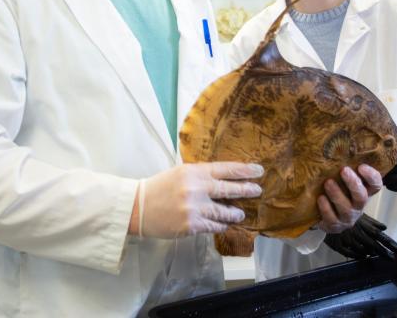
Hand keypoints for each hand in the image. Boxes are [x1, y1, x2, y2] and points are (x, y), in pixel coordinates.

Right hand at [132, 162, 263, 238]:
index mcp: (193, 171)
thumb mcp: (180, 172)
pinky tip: (223, 224)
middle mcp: (196, 188)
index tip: (257, 170)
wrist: (139, 207)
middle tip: (257, 189)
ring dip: (234, 212)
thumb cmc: (160, 187)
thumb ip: (201, 175)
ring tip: (240, 213)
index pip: (225, 169)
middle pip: (229, 189)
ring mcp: (195, 208)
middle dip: (246, 189)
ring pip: (224, 212)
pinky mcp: (192, 225)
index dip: (244, 170)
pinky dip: (220, 225)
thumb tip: (224, 179)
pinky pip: (214, 226)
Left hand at [317, 164, 381, 233]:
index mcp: (363, 192)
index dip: (371, 176)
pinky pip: (332, 218)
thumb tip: (334, 138)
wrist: (323, 215)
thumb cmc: (335, 190)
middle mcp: (358, 206)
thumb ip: (344, 166)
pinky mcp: (334, 226)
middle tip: (344, 170)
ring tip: (328, 182)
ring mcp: (347, 217)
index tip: (361, 166)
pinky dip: (326, 208)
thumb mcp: (341, 179)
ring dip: (337, 194)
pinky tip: (320, 198)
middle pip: (362, 196)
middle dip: (353, 183)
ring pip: (346, 207)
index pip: (375, 185)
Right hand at [324, 213, 396, 259]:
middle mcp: (356, 233)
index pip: (378, 235)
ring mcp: (347, 239)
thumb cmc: (339, 208)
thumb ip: (370, 221)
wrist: (320, 210)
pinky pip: (349, 252)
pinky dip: (357, 255)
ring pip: (362, 249)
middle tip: (392, 258)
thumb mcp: (355, 213)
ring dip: (370, 253)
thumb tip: (384, 227)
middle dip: (383, 251)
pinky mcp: (338, 244)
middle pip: (373, 244)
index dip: (388, 242)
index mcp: (361, 224)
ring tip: (377, 256)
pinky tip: (361, 256)